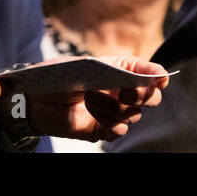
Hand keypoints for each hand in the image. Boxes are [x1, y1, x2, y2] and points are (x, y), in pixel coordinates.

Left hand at [24, 55, 168, 141]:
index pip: (146, 72)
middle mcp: (120, 90)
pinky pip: (120, 129)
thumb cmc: (59, 76)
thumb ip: (115, 70)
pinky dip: (108, 121)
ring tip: (91, 97)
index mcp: (117, 70)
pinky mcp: (104, 128)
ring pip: (134, 114)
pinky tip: (91, 113)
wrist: (36, 98)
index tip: (160, 79)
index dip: (156, 75)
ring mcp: (114, 111)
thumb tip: (139, 73)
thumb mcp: (86, 66)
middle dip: (144, 95)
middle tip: (127, 92)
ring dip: (115, 106)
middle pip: (150, 97)